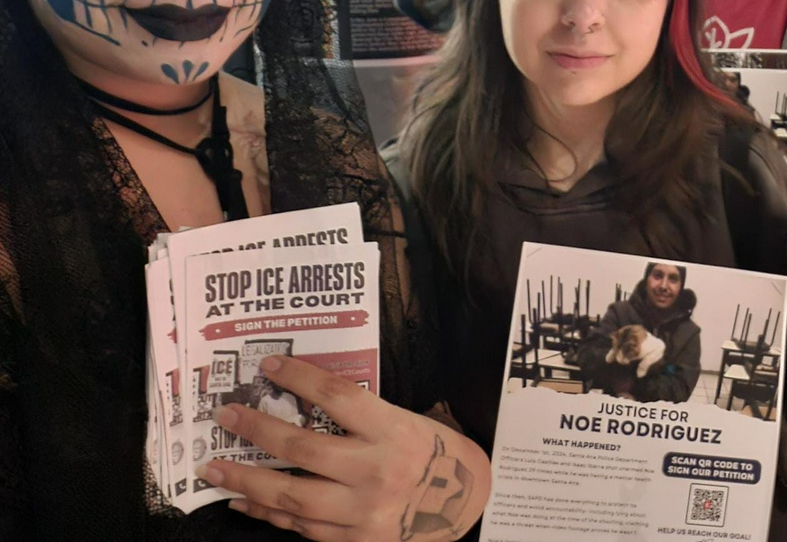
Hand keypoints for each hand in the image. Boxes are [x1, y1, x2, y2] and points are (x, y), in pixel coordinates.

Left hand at [198, 356, 490, 541]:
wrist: (468, 506)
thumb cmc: (436, 453)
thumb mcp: (411, 421)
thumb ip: (366, 414)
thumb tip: (307, 398)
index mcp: (394, 431)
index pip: (338, 397)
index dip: (300, 378)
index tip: (270, 366)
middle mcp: (377, 470)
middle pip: (304, 447)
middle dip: (257, 430)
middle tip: (226, 415)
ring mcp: (364, 511)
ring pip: (292, 496)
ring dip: (247, 480)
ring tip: (214, 467)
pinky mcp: (357, 541)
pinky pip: (302, 529)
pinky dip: (268, 514)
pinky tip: (243, 503)